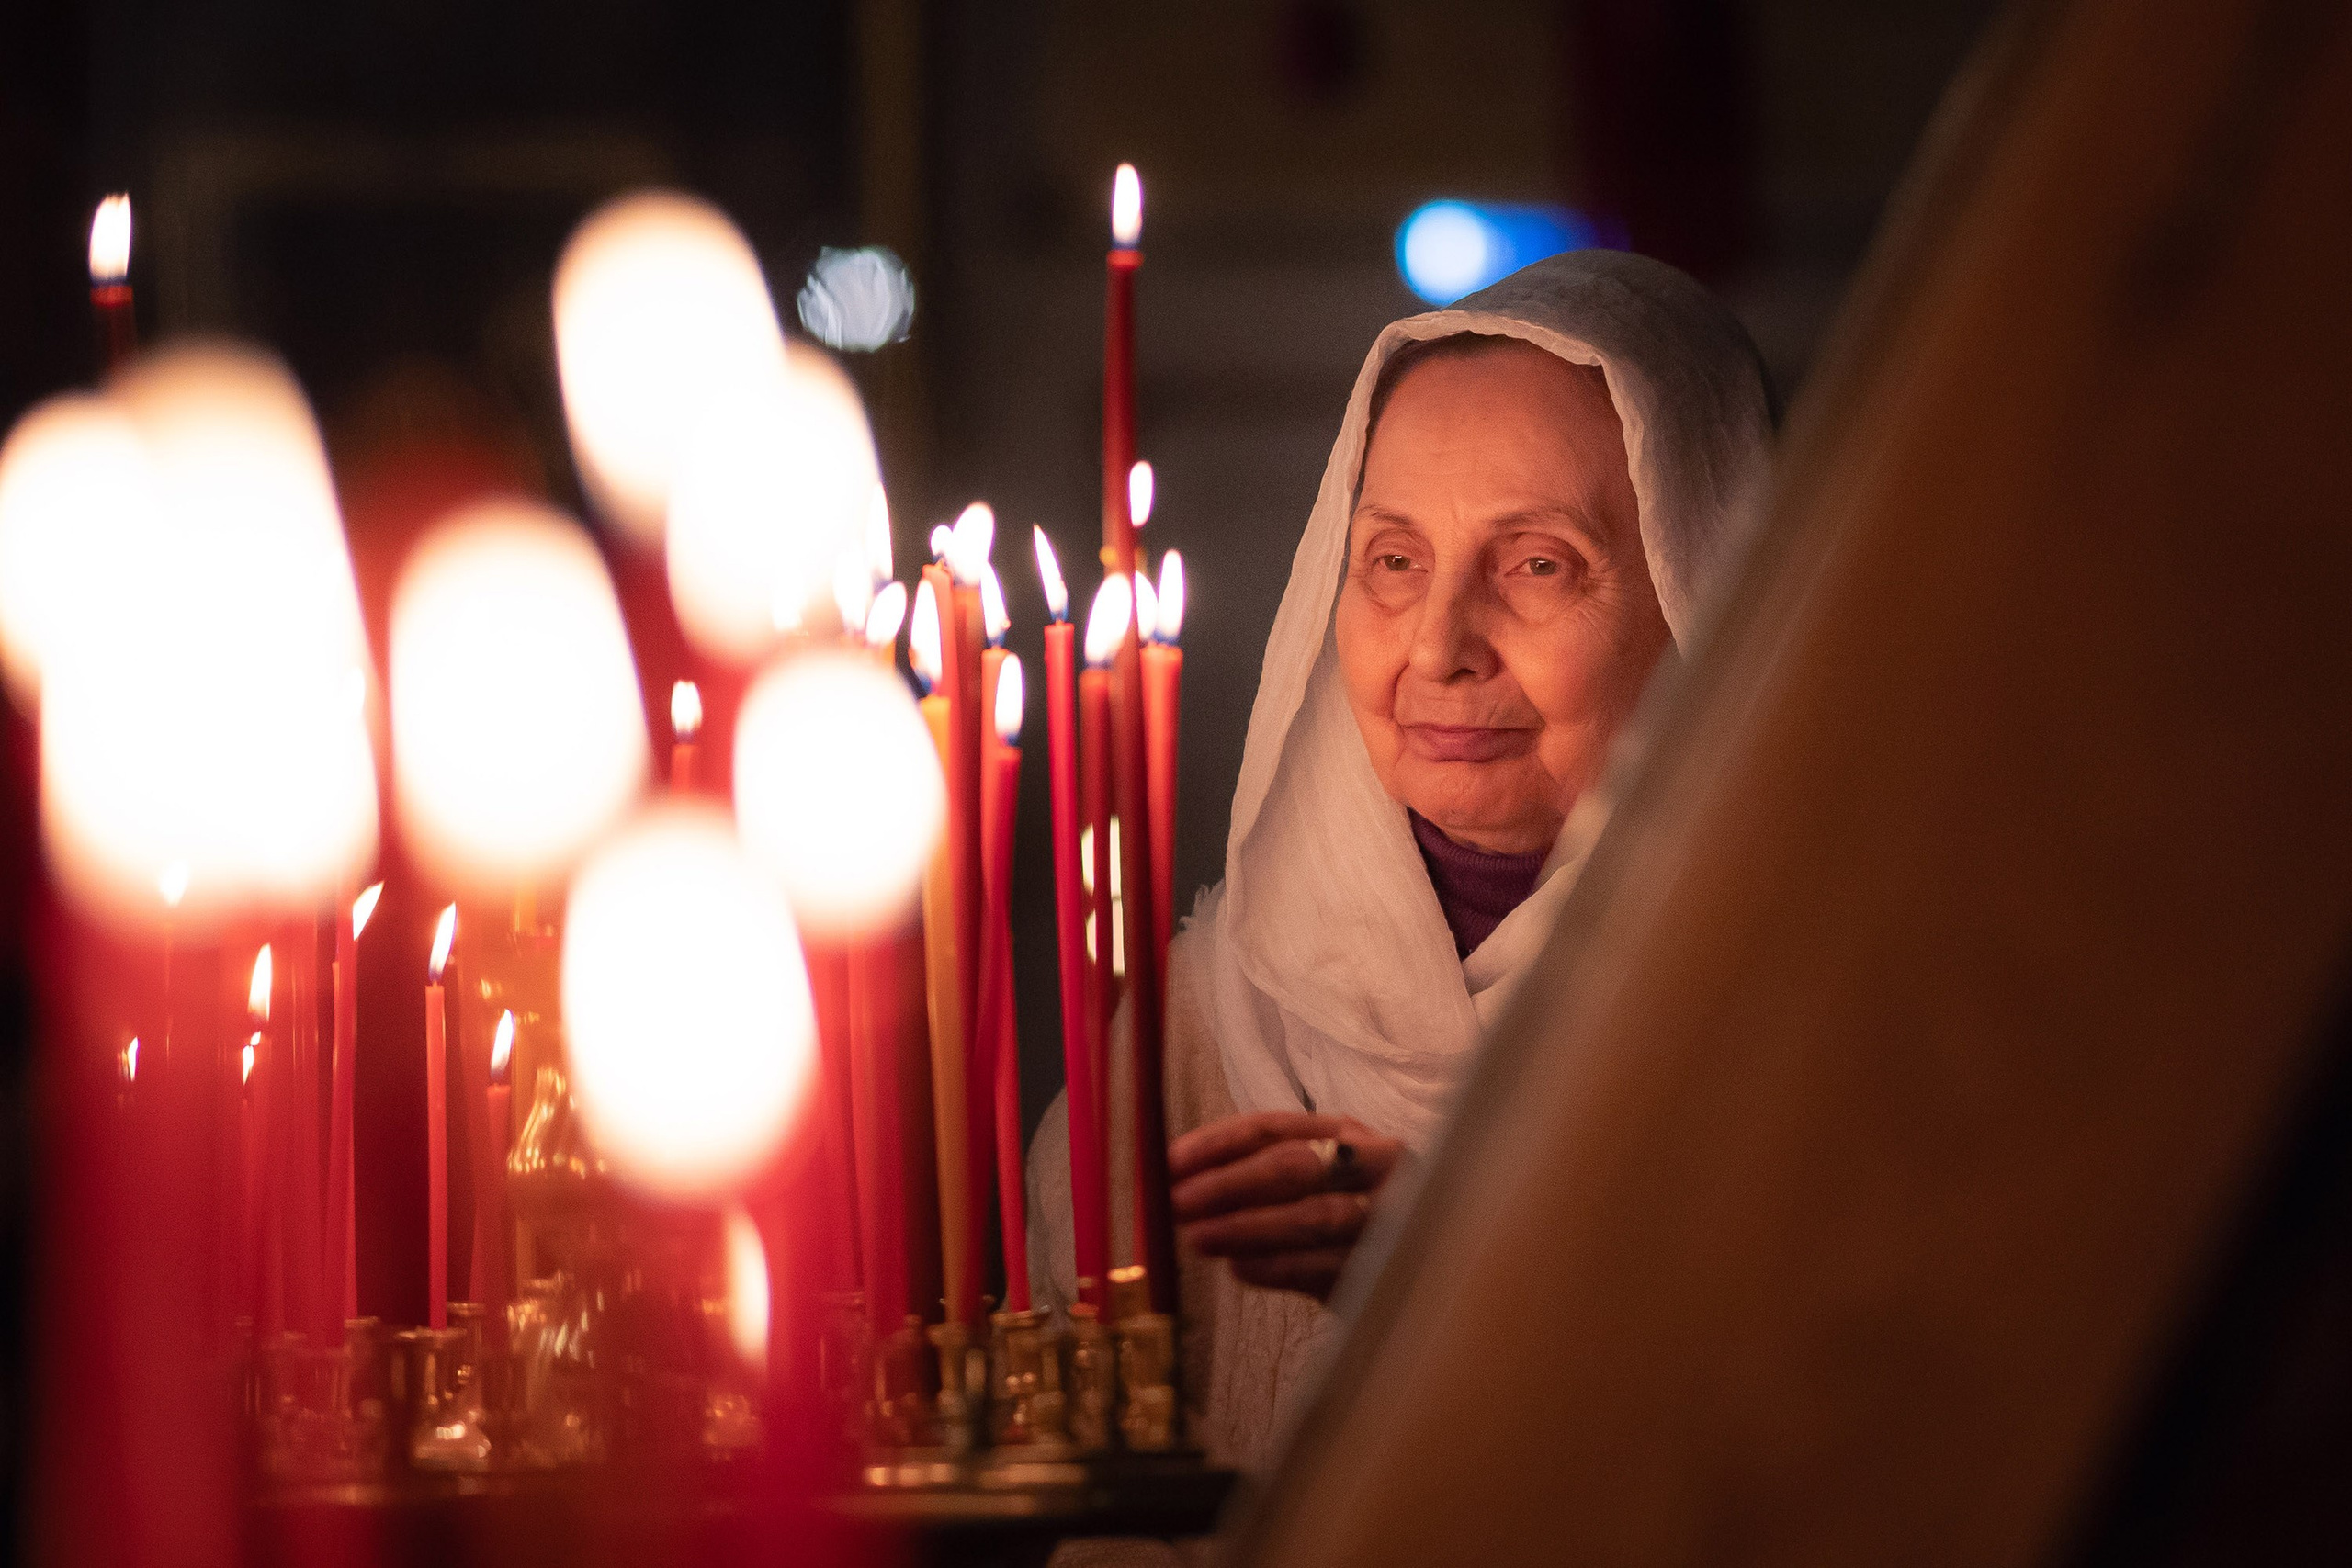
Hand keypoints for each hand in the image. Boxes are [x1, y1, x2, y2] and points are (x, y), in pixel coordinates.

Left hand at [1169, 1112, 1404, 1302]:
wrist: (1439, 1265)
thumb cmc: (1359, 1216)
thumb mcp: (1325, 1180)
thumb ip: (1266, 1174)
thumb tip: (1180, 1181)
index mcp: (1352, 1137)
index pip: (1276, 1128)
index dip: (1218, 1143)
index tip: (1170, 1161)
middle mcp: (1376, 1168)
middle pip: (1294, 1166)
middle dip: (1228, 1184)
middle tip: (1178, 1202)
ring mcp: (1387, 1218)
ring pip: (1311, 1217)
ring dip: (1246, 1227)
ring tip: (1198, 1238)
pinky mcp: (1387, 1269)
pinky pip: (1326, 1266)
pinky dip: (1278, 1266)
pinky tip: (1241, 1268)